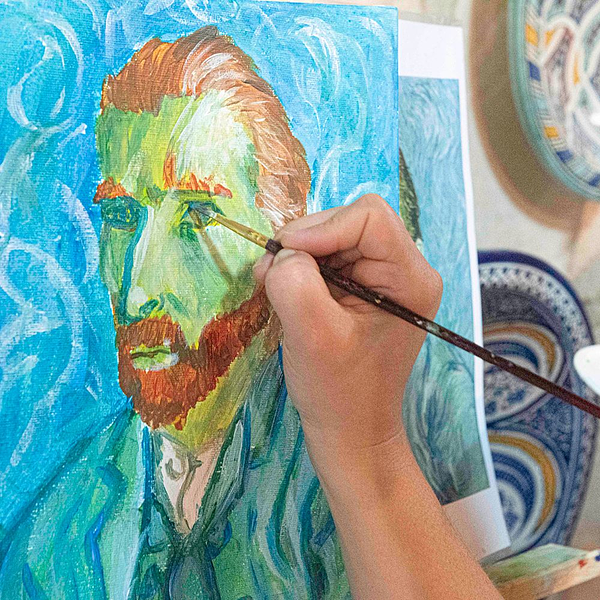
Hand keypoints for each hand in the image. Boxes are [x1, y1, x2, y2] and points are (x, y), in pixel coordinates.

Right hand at [254, 194, 442, 453]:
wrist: (350, 431)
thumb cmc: (339, 393)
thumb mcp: (313, 337)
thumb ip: (296, 284)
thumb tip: (283, 254)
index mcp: (411, 278)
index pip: (369, 217)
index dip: (322, 227)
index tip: (284, 257)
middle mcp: (403, 269)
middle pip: (348, 222)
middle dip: (304, 243)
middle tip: (270, 275)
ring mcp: (383, 278)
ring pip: (332, 237)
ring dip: (297, 257)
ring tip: (273, 287)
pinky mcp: (362, 288)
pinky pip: (327, 257)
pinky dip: (300, 269)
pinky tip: (284, 293)